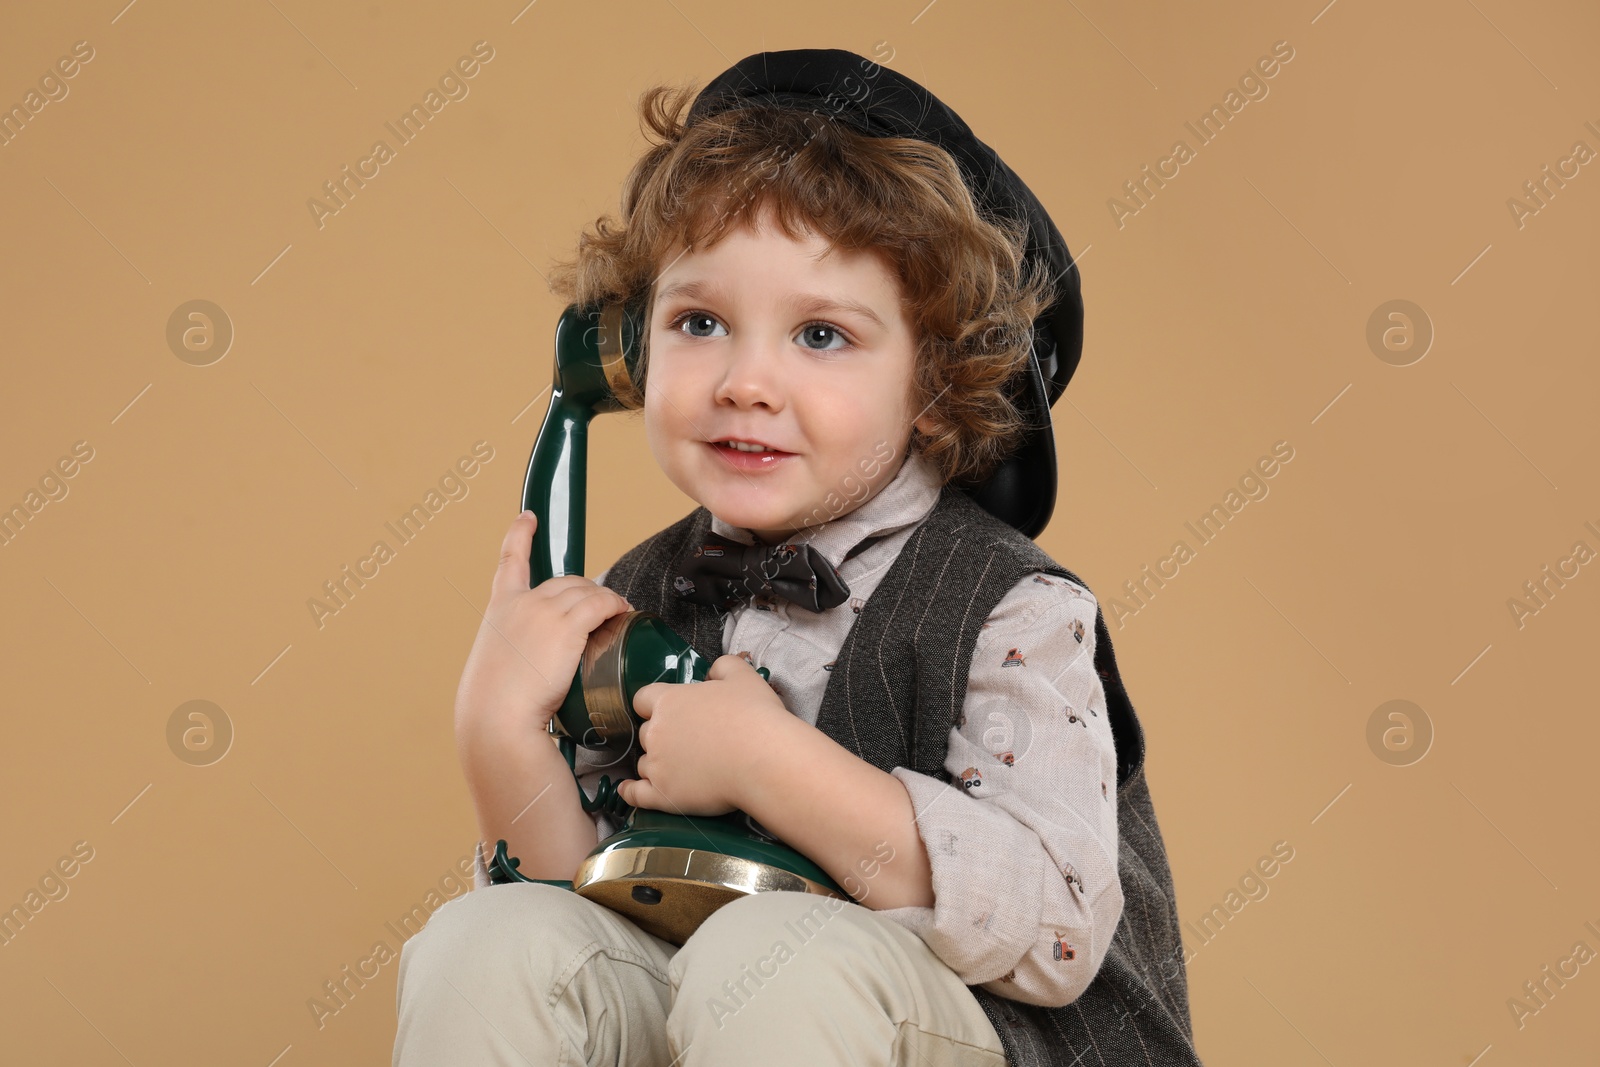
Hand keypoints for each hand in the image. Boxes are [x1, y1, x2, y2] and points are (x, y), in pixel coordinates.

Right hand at [454, 511, 633, 750]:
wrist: (496, 720)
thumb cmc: (495, 708)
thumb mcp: (497, 667)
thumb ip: (515, 654)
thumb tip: (533, 668)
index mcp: (500, 610)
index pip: (510, 561)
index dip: (521, 535)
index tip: (529, 517)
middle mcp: (522, 603)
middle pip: (565, 581)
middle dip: (586, 591)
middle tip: (600, 613)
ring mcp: (544, 612)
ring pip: (586, 591)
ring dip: (605, 599)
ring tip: (619, 615)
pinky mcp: (566, 626)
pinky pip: (601, 603)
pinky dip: (615, 604)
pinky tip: (624, 612)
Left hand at [620, 654, 790, 817]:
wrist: (764, 759)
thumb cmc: (754, 715)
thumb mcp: (743, 676)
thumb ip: (723, 667)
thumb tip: (712, 672)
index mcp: (669, 701)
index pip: (643, 698)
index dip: (654, 705)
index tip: (669, 711)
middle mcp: (656, 732)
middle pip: (646, 733)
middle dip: (662, 736)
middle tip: (689, 742)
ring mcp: (658, 766)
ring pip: (645, 764)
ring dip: (657, 764)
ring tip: (682, 769)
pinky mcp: (664, 795)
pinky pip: (637, 795)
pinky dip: (631, 792)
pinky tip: (628, 790)